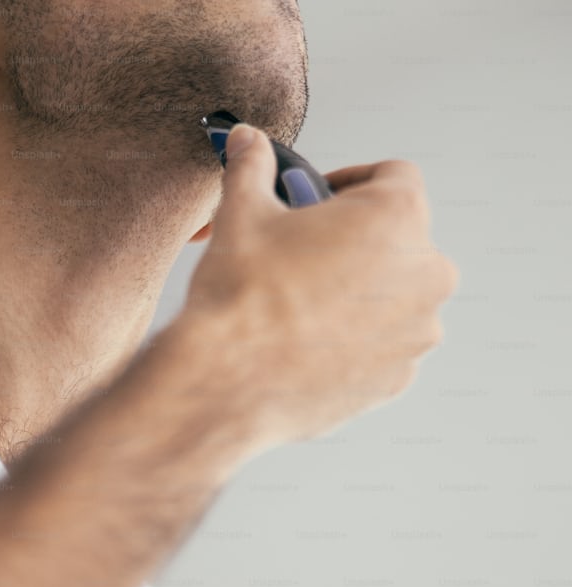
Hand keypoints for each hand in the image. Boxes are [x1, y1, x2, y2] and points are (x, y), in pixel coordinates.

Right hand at [167, 123, 458, 450]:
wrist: (225, 380)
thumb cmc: (240, 293)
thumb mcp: (241, 212)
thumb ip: (251, 167)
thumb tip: (245, 139)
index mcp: (396, 217)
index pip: (394, 176)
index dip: (351, 181)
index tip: (315, 200)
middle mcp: (426, 272)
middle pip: (399, 238)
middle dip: (355, 240)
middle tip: (300, 253)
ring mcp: (417, 330)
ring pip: (394, 294)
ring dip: (359, 290)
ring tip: (298, 302)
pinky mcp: (398, 376)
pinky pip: (384, 343)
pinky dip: (355, 338)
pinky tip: (304, 342)